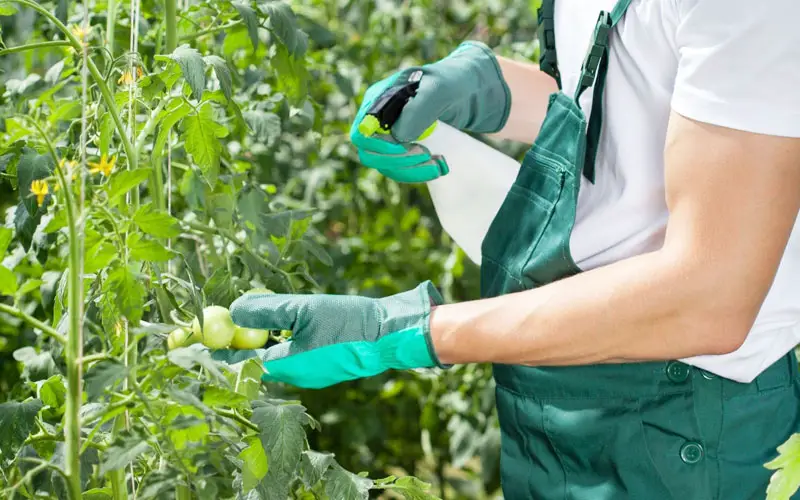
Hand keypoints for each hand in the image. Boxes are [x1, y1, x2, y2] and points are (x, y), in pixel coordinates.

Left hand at [211, 282, 445, 388]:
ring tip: (238, 325)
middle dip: (228, 347)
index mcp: (285, 366)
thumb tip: (233, 310)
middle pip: (250, 364)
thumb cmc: (347, 322)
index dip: (212, 352)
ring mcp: (307, 373)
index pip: (237, 364)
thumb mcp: (303, 309)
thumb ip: (266, 310)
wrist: (387, 335)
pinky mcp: (319, 367)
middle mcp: (293, 376)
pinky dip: (274, 344)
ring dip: (252, 345)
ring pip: (269, 360)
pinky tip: (278, 328)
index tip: (188, 342)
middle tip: (210, 329)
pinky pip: (287, 358)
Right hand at [349, 41, 511, 182]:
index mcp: (379, 98)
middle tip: (428, 156)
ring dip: (410, 171)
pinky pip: (398, 169)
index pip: (362, 132)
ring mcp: (387, 135)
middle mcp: (377, 118)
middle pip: (369, 153)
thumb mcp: (440, 89)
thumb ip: (419, 108)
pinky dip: (417, 173)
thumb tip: (399, 136)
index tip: (406, 147)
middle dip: (398, 161)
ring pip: (385, 166)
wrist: (465, 89)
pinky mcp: (399, 148)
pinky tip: (438, 165)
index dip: (378, 146)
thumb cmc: (451, 83)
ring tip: (439, 164)